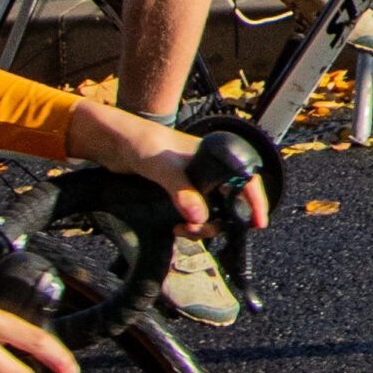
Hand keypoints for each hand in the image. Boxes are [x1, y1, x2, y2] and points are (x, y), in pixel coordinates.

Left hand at [66, 100, 270, 236]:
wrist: (114, 144)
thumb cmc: (141, 142)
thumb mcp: (162, 166)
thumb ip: (181, 190)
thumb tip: (200, 218)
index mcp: (212, 156)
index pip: (244, 177)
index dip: (255, 200)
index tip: (258, 222)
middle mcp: (207, 170)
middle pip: (230, 202)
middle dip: (220, 221)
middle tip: (199, 230)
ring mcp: (194, 183)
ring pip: (212, 212)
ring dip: (203, 227)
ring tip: (182, 230)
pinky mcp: (180, 194)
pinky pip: (195, 215)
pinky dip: (191, 226)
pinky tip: (177, 227)